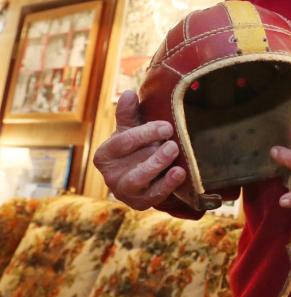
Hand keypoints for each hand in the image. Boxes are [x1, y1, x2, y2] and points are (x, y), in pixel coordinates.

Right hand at [92, 90, 186, 209]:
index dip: (144, 133)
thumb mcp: (130, 129)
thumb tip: (130, 93)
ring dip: (158, 166)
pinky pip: (153, 196)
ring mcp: (124, 191)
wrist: (142, 176)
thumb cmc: (135, 147)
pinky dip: (168, 184)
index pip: (122, 142)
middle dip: (153, 151)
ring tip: (175, 153)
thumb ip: (129, 114)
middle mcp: (110, 175)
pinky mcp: (140, 203)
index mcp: (105, 154)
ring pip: (139, 181)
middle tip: (173, 142)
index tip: (167, 126)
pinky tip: (180, 173)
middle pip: (131, 162)